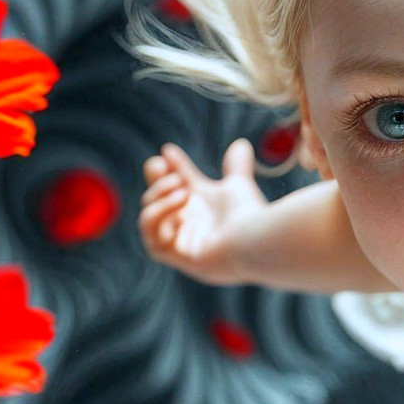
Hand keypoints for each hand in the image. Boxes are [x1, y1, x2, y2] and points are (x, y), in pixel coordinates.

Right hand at [140, 139, 268, 285]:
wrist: (255, 240)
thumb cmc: (249, 216)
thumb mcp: (238, 186)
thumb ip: (236, 166)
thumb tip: (241, 143)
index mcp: (200, 208)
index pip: (176, 186)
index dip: (169, 168)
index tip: (168, 150)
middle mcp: (189, 227)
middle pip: (156, 203)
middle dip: (155, 183)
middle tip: (163, 166)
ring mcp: (181, 244)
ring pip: (149, 220)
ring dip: (159, 199)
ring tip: (183, 190)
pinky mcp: (177, 259)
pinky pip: (152, 241)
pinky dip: (159, 221)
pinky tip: (181, 214)